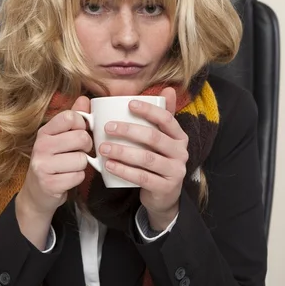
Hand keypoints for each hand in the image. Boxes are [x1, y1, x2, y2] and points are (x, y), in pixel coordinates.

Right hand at [16, 96, 91, 220]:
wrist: (36, 193)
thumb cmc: (53, 162)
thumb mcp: (59, 138)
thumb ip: (73, 119)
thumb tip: (85, 98)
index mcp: (44, 132)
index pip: (70, 117)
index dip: (82, 126)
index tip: (78, 133)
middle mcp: (41, 146)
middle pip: (81, 138)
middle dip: (86, 148)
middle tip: (78, 153)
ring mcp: (43, 166)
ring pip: (82, 159)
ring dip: (81, 166)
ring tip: (70, 167)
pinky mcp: (49, 184)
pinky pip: (78, 176)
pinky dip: (77, 179)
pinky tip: (67, 179)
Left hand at [98, 88, 188, 229]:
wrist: (164, 196)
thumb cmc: (158, 161)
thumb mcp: (162, 139)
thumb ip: (163, 116)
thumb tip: (167, 89)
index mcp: (179, 137)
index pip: (166, 119)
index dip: (148, 110)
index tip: (129, 104)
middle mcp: (181, 153)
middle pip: (154, 137)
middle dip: (128, 130)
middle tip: (107, 127)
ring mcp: (175, 171)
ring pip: (146, 158)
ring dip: (122, 151)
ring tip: (103, 147)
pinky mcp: (165, 187)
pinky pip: (142, 177)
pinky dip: (124, 170)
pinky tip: (109, 165)